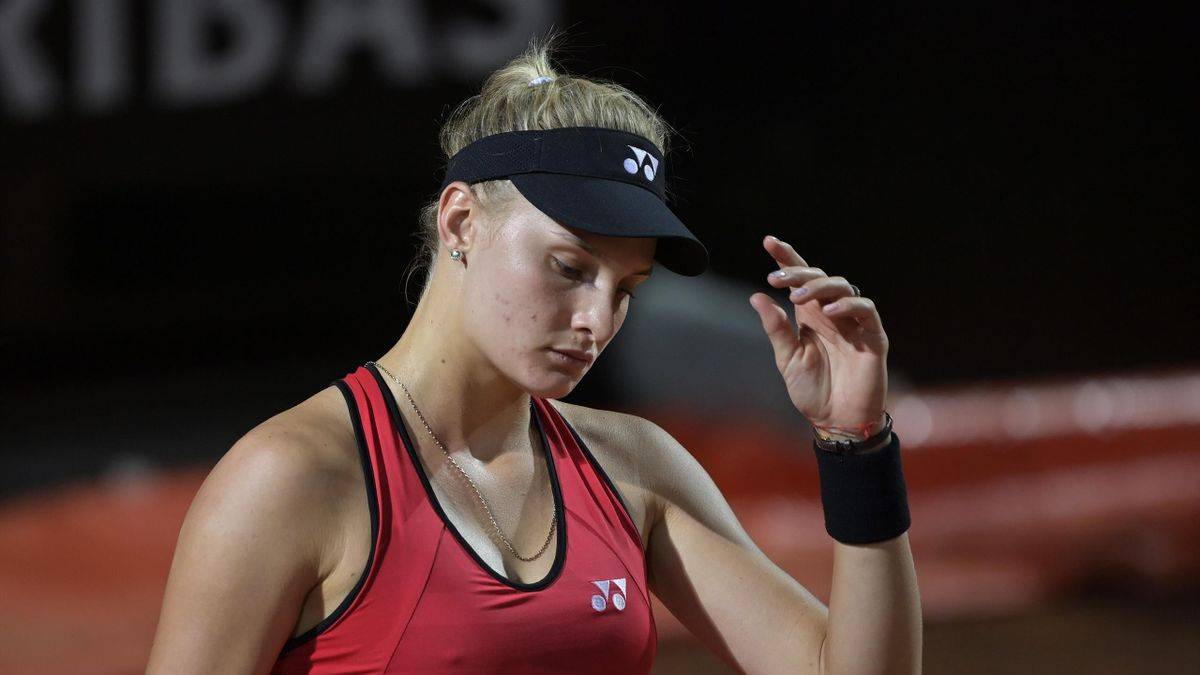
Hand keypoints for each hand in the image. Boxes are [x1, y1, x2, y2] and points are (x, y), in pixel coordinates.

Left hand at [748, 235, 889, 437]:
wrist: (838, 421)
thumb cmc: (814, 392)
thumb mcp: (787, 360)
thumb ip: (776, 329)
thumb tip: (757, 296)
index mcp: (809, 317)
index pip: (799, 280)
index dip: (787, 258)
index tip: (768, 241)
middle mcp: (831, 314)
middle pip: (819, 277)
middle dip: (798, 271)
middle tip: (777, 278)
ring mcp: (853, 323)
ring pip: (843, 287)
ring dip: (820, 286)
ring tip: (799, 297)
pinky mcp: (872, 336)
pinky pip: (865, 309)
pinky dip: (848, 305)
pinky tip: (829, 311)